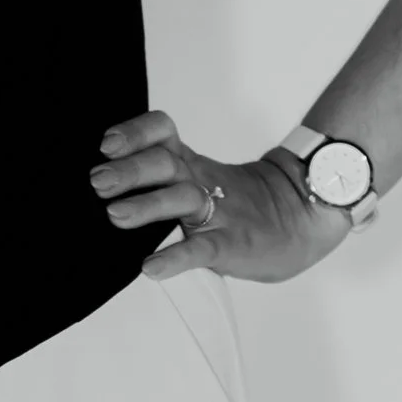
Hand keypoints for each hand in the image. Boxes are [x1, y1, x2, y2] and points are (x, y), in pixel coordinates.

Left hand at [89, 107, 351, 285]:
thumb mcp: (202, 178)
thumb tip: (106, 183)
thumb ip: (163, 177)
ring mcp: (218, 212)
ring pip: (182, 199)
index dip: (136, 133)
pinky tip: (151, 267)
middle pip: (165, 163)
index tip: (107, 144)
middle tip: (99, 181)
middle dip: (130, 169)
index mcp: (191, 163)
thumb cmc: (243, 202)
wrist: (303, 216)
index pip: (162, 133)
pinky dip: (176, 258)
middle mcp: (200, 181)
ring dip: (147, 205)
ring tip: (116, 215)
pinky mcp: (232, 243)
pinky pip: (202, 249)